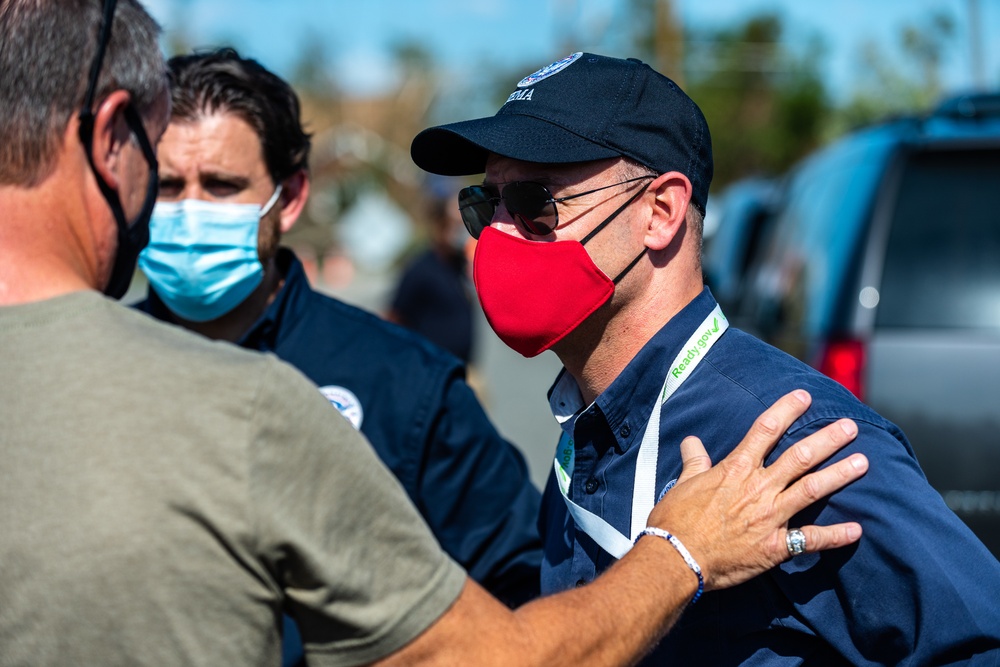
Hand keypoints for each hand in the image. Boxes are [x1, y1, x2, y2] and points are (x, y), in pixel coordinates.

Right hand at [646, 389, 866, 590]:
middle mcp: (758, 487)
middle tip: (850, 427)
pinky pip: (810, 539)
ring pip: (812, 489)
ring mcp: (770, 516)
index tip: (805, 397)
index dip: (787, 410)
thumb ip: (695, 462)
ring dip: (839, 475)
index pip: (766, 430)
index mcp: (736, 469)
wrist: (677, 557)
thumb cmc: (675, 520)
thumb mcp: (683, 484)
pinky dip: (834, 535)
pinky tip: (856, 530)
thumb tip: (692, 442)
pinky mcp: (775, 546)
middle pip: (799, 456)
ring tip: (862, 462)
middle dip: (827, 439)